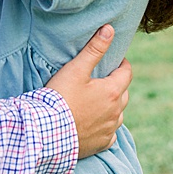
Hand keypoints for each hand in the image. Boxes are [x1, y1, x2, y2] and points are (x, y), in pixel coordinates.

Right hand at [46, 24, 131, 158]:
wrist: (46, 133)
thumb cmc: (60, 98)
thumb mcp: (76, 69)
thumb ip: (94, 49)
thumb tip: (110, 29)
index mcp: (113, 91)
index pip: (127, 73)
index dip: (122, 64)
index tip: (115, 60)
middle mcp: (116, 111)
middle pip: (123, 93)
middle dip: (117, 84)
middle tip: (103, 80)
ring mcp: (109, 129)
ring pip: (118, 114)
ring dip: (112, 106)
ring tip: (98, 101)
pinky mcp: (101, 144)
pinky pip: (110, 134)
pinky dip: (106, 127)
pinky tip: (97, 124)